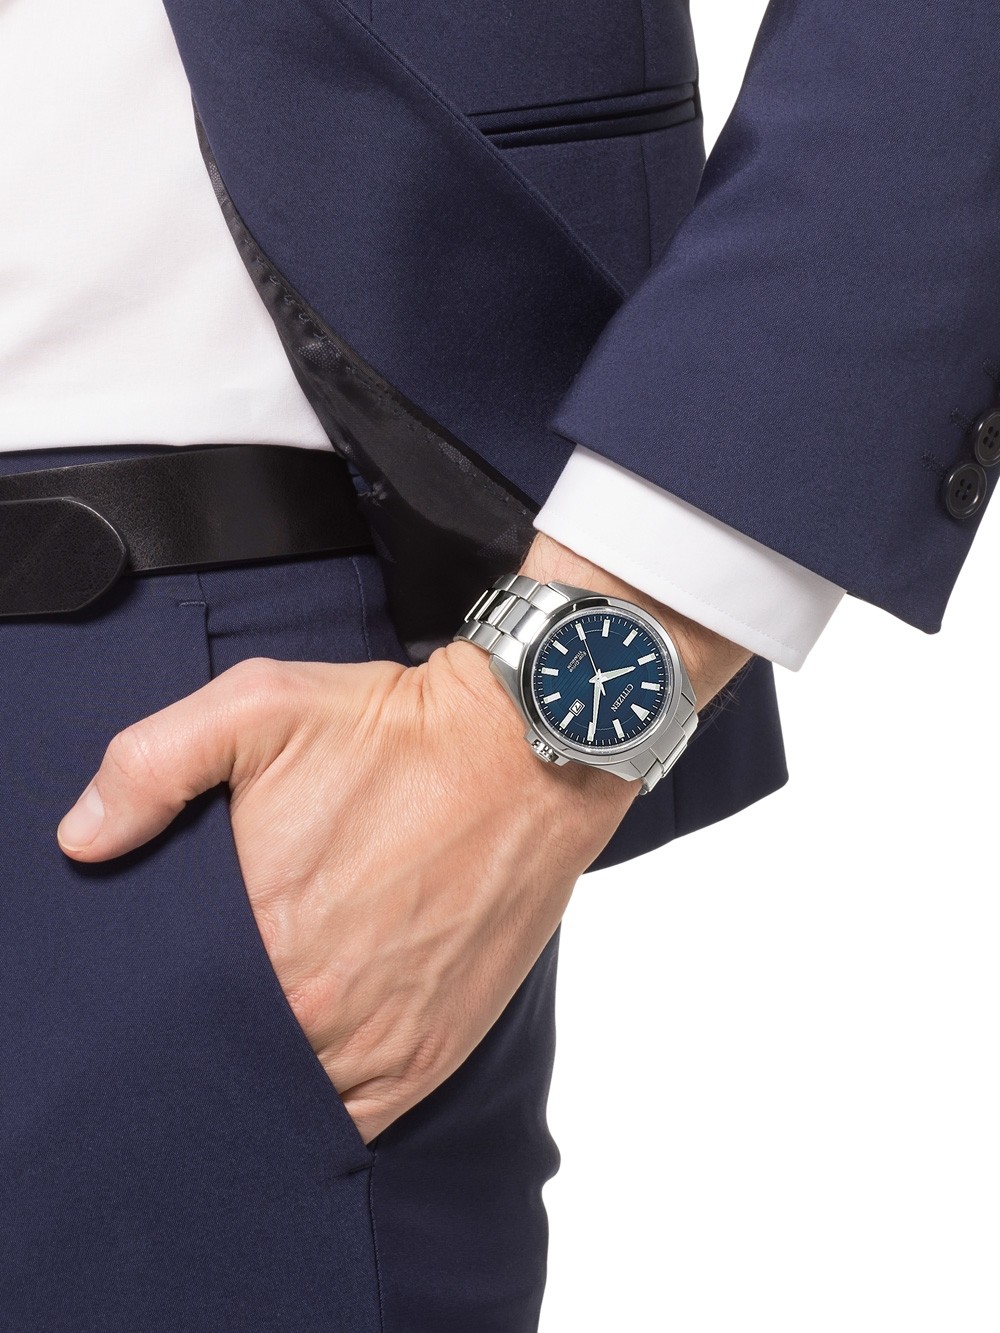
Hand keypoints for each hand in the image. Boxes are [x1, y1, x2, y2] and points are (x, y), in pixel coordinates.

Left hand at [56, 642, 636, 1143]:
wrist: (525, 754)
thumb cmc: (394, 731)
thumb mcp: (258, 706)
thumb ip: (151, 766)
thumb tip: (81, 841)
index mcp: (261, 935)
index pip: (170, 1005)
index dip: (158, 992)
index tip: (168, 964)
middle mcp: (317, 1007)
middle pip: (226, 1055)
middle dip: (208, 1031)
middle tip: (214, 987)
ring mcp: (381, 1039)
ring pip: (288, 1097)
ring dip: (266, 1073)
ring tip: (260, 1023)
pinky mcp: (433, 1051)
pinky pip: (356, 1118)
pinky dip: (326, 1106)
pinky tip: (308, 1065)